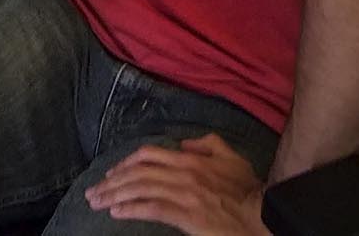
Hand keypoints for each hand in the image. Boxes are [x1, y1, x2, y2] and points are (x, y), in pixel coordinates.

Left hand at [83, 134, 269, 234]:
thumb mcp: (231, 158)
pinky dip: (131, 209)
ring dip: (114, 196)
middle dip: (112, 182)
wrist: (265, 215)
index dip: (125, 163)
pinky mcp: (188, 216)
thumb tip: (184, 143)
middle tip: (93, 192)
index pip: (148, 155)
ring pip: (140, 190)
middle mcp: (183, 173)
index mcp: (190, 159)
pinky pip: (153, 210)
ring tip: (97, 203)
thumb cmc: (248, 190)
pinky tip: (116, 212)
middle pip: (138, 173)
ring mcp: (185, 194)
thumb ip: (208, 144)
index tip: (111, 173)